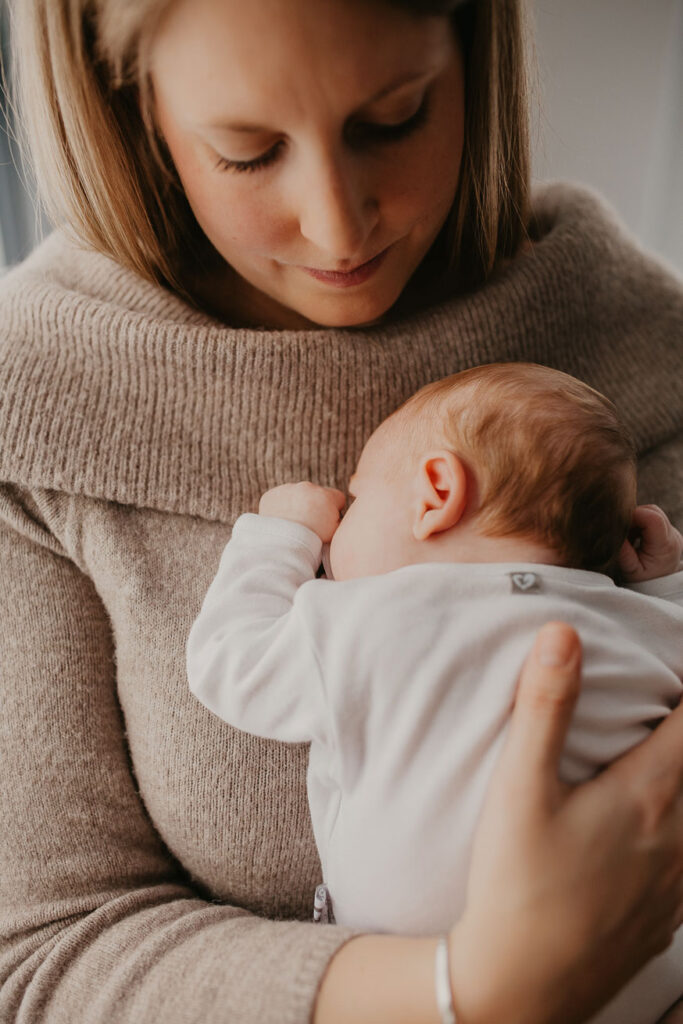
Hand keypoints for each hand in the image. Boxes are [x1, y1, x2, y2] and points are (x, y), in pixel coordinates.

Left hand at [258, 482, 345, 541]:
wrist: (285, 544)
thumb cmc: (313, 541)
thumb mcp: (336, 532)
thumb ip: (340, 520)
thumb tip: (338, 517)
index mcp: (327, 495)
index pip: (337, 498)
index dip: (334, 509)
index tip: (328, 520)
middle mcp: (307, 487)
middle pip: (315, 494)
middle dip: (314, 505)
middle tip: (309, 523)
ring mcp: (287, 489)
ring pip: (295, 495)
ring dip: (296, 505)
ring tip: (294, 524)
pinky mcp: (270, 496)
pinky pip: (277, 499)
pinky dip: (279, 508)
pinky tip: (281, 522)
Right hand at [448, 622, 682, 1023]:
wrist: (520, 987)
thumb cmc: (515, 884)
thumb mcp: (519, 788)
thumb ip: (544, 706)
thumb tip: (562, 633)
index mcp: (648, 794)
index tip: (675, 665)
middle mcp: (679, 835)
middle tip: (669, 711)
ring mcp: (679, 881)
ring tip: (665, 762)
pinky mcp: (669, 915)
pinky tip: (665, 831)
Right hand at [619, 504, 682, 581]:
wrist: (660, 586)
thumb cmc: (643, 580)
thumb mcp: (631, 571)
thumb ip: (623, 553)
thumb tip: (612, 532)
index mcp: (665, 546)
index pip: (652, 518)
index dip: (633, 516)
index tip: (619, 526)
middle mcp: (672, 535)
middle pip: (652, 511)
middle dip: (633, 517)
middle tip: (622, 532)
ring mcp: (672, 531)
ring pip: (651, 511)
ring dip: (636, 519)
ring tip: (628, 535)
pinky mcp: (667, 530)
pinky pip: (652, 516)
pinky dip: (639, 522)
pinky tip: (634, 535)